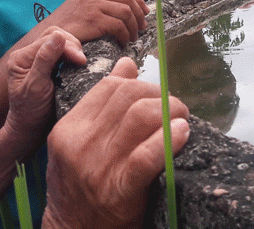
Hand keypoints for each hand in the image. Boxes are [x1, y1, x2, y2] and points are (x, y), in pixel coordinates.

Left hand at [2, 27, 86, 138]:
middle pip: (54, 35)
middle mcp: (28, 55)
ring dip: (72, 49)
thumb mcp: (36, 87)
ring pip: (59, 42)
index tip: (82, 61)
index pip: (47, 40)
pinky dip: (72, 55)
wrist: (30, 129)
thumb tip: (59, 36)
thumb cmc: (30, 112)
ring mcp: (38, 59)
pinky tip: (78, 64)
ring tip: (81, 62)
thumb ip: (45, 60)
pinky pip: (62, 52)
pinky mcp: (48, 65)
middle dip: (71, 45)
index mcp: (21, 58)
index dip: (67, 47)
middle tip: (82, 61)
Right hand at [40, 0, 147, 45]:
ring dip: (134, 27)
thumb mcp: (84, 5)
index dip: (138, 1)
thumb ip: (101, 2)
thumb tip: (128, 8)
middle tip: (142, 28)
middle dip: (139, 14)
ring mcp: (93, 5)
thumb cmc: (68, 24)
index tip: (144, 12)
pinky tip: (123, 42)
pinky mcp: (94, 19)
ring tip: (133, 37)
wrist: (48, 35)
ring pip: (126, 12)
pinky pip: (119, 26)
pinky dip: (125, 35)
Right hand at [42, 58, 189, 228]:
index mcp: (69, 128)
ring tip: (182, 119)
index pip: (109, 87)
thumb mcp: (78, 142)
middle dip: (159, 95)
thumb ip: (100, 105)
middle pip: (128, 96)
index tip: (155, 95)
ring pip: (140, 117)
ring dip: (169, 111)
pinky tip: (183, 133)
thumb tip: (127, 65)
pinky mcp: (120, 189)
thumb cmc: (78, 186)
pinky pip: (148, 155)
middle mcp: (81, 143)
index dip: (139, 83)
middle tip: (175, 107)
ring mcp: (100, 166)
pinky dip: (170, 140)